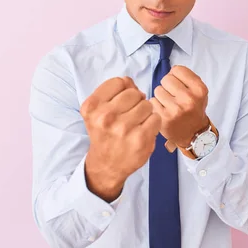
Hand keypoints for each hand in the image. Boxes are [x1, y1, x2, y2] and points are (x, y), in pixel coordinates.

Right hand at [81, 77, 160, 200]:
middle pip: (134, 92)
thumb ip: (113, 92)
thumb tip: (131, 82)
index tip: (121, 102)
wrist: (107, 165)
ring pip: (147, 104)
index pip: (119, 82)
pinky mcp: (140, 139)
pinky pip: (156, 117)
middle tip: (130, 114)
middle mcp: (104, 117)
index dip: (124, 89)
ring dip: (145, 112)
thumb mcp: (98, 110)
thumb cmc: (105, 133)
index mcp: (91, 107)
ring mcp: (123, 128)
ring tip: (136, 123)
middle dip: (136, 101)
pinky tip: (144, 131)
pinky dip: (153, 123)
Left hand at [149, 65, 209, 147]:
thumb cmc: (193, 108)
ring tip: (168, 103)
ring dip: (161, 95)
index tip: (178, 84)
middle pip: (166, 79)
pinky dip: (156, 105)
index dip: (175, 76)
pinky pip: (152, 101)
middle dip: (167, 85)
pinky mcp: (164, 118)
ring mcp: (176, 109)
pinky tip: (163, 110)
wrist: (193, 133)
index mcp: (199, 89)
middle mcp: (189, 98)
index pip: (177, 70)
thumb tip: (171, 71)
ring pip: (158, 90)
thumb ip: (187, 78)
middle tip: (173, 95)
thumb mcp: (198, 91)